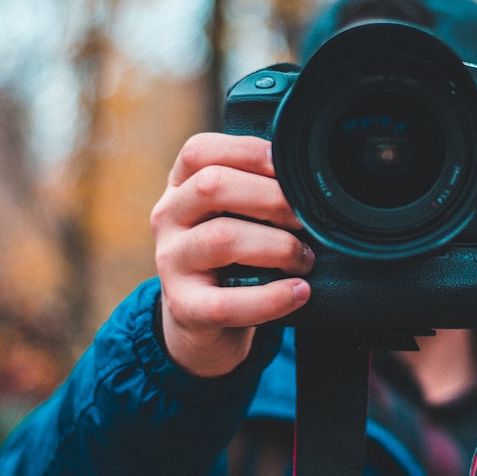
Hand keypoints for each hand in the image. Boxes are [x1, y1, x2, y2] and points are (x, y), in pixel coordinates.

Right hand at [150, 133, 312, 376]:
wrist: (205, 324)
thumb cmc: (234, 257)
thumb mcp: (238, 215)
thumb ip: (258, 190)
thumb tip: (309, 177)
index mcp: (181, 185)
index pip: (201, 151)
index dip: (248, 151)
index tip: (289, 166)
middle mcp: (168, 217)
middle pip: (212, 186)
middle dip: (272, 198)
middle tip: (306, 219)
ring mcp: (170, 261)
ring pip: (222, 239)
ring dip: (278, 246)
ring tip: (305, 259)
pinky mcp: (183, 307)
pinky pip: (226, 302)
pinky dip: (271, 298)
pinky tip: (299, 292)